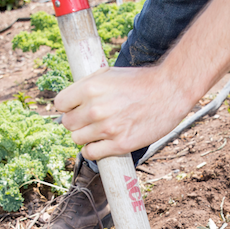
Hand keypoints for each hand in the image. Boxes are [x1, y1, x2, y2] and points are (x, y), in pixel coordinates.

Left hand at [56, 0, 229, 161]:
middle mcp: (95, 109)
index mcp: (90, 88)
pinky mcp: (119, 144)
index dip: (67, 107)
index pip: (59, 105)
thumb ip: (86, 86)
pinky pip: (92, 153)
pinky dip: (96, 150)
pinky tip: (105, 142)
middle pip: (67, 124)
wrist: (170, 91)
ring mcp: (107, 128)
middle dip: (77, 122)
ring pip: (78, 139)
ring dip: (87, 136)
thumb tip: (67, 100)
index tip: (76, 108)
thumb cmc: (139, 81)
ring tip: (102, 130)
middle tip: (93, 119)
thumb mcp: (108, 74)